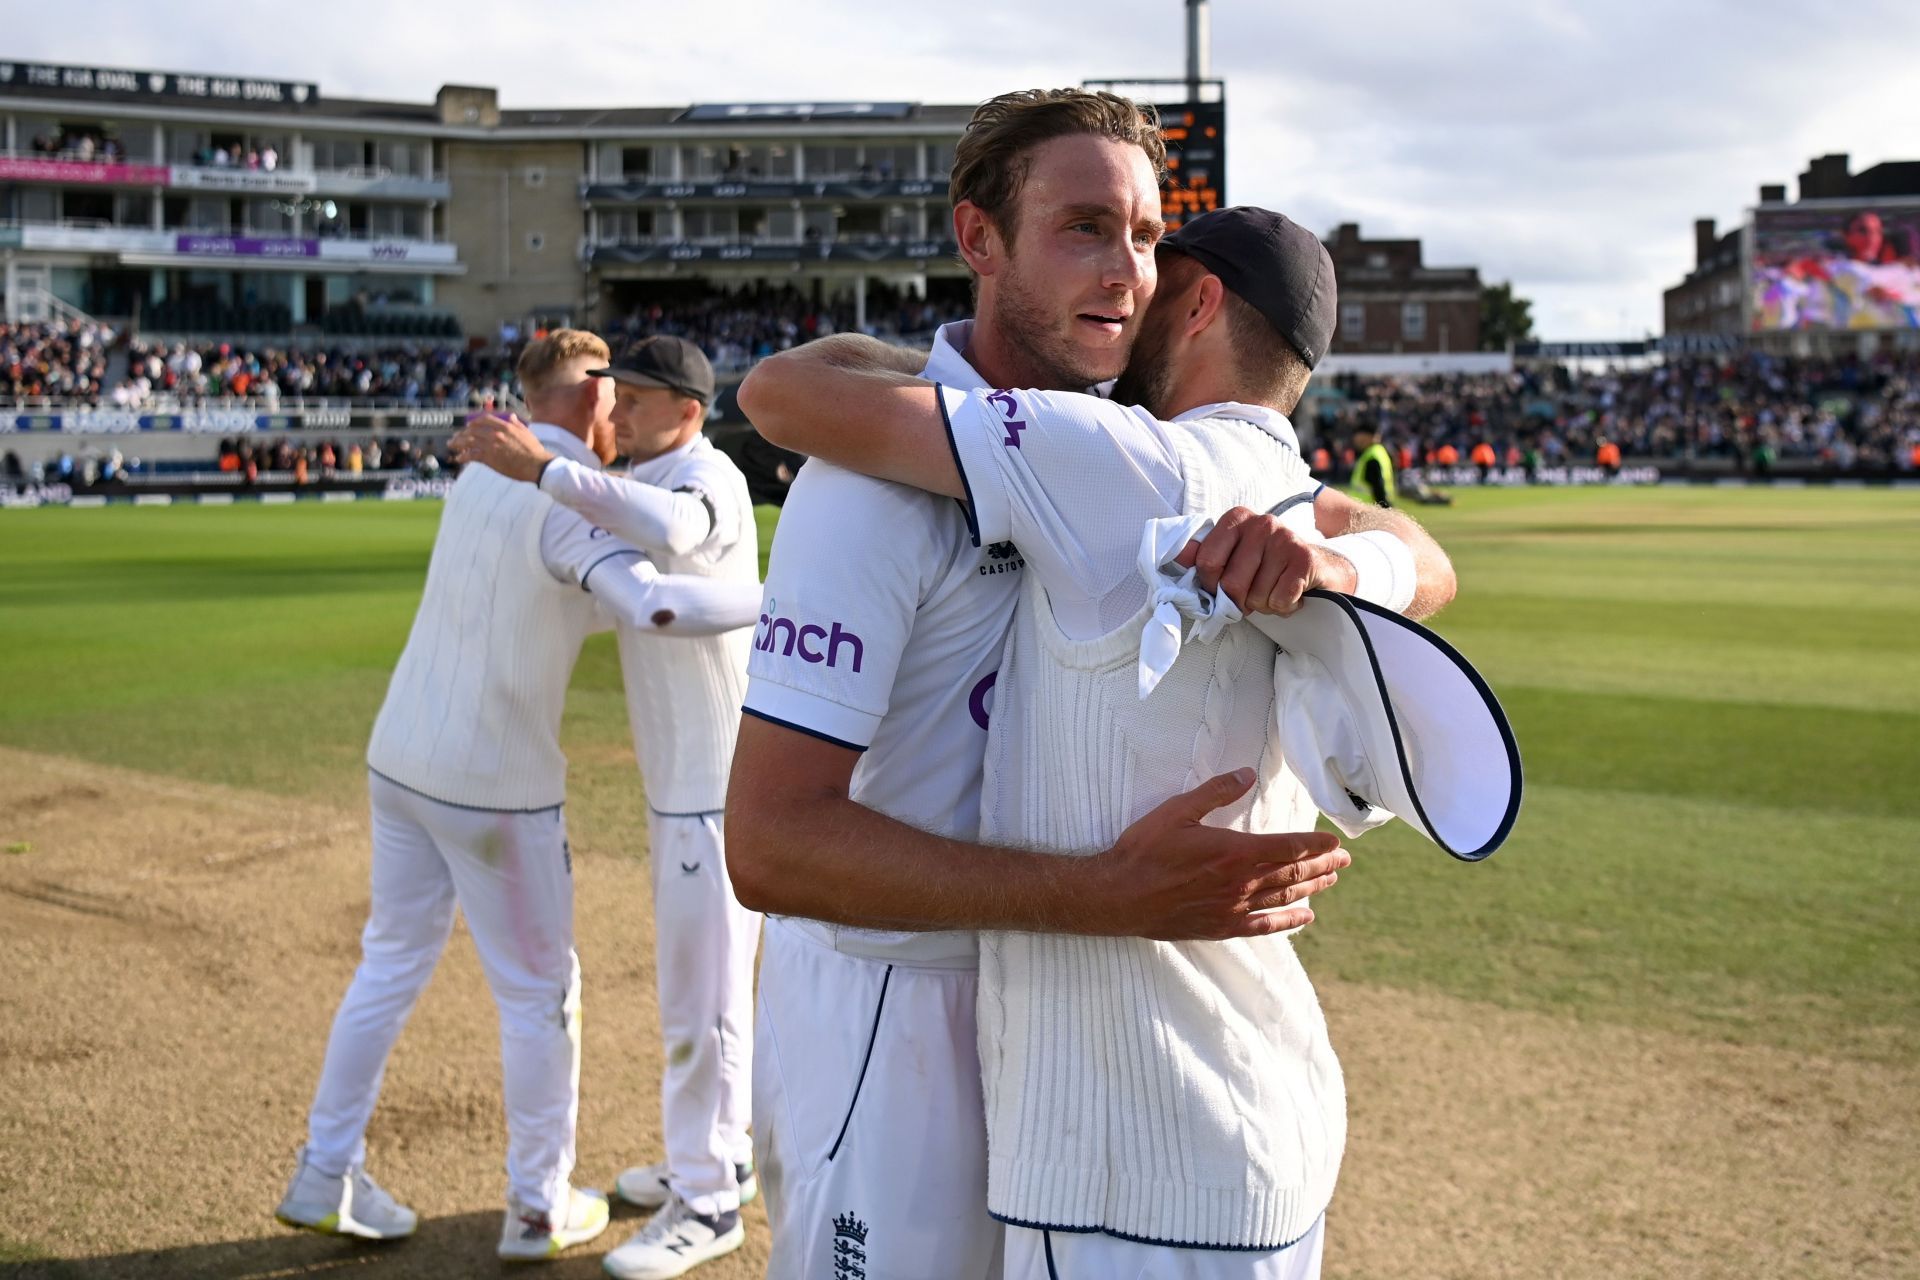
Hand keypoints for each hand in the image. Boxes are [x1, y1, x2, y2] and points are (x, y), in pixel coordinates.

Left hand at [449, 412, 550, 482]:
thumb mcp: (527, 433)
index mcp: (505, 426)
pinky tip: (459, 458)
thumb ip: (517, 424)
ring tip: (451, 446)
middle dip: (462, 433)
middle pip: (473, 430)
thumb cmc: (535, 451)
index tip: (469, 426)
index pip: (484, 420)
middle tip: (456, 437)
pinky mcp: (489, 458)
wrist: (536, 465)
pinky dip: (463, 456)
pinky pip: (471, 455)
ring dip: (458, 443)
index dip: (474, 422)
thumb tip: (512, 416)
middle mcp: (496, 434)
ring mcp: (491, 445)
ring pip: (468, 441)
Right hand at [1080, 768, 1348, 939]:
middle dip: (1322, 866)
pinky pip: (1265, 926)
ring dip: (1312, 889)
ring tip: (1331, 881)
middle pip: (1293, 874)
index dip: (1316, 844)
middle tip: (1344, 861)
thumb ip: (1216, 792)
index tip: (1335, 841)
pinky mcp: (1223, 926)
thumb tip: (1247, 774)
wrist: (1121, 895)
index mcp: (1235, 851)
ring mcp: (1235, 908)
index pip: (1289, 847)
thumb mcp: (1178, 810)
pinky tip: (1305, 919)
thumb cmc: (1145, 850)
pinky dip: (1288, 922)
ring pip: (1284, 898)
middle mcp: (1242, 883)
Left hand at [1175, 506, 1358, 614]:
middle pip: (1230, 584)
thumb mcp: (1233, 556)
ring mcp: (1285, 538)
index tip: (1222, 588)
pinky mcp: (1305, 559)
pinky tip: (1292, 593)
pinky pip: (1280, 600)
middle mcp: (1261, 523)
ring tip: (1276, 589)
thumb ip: (1203, 556)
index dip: (1211, 586)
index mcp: (1236, 519)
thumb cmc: (1267, 565)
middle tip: (1254, 593)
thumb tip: (1176, 556)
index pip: (1205, 562)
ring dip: (1265, 604)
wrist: (1319, 567)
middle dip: (1240, 601)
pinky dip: (1285, 606)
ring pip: (1256, 596)